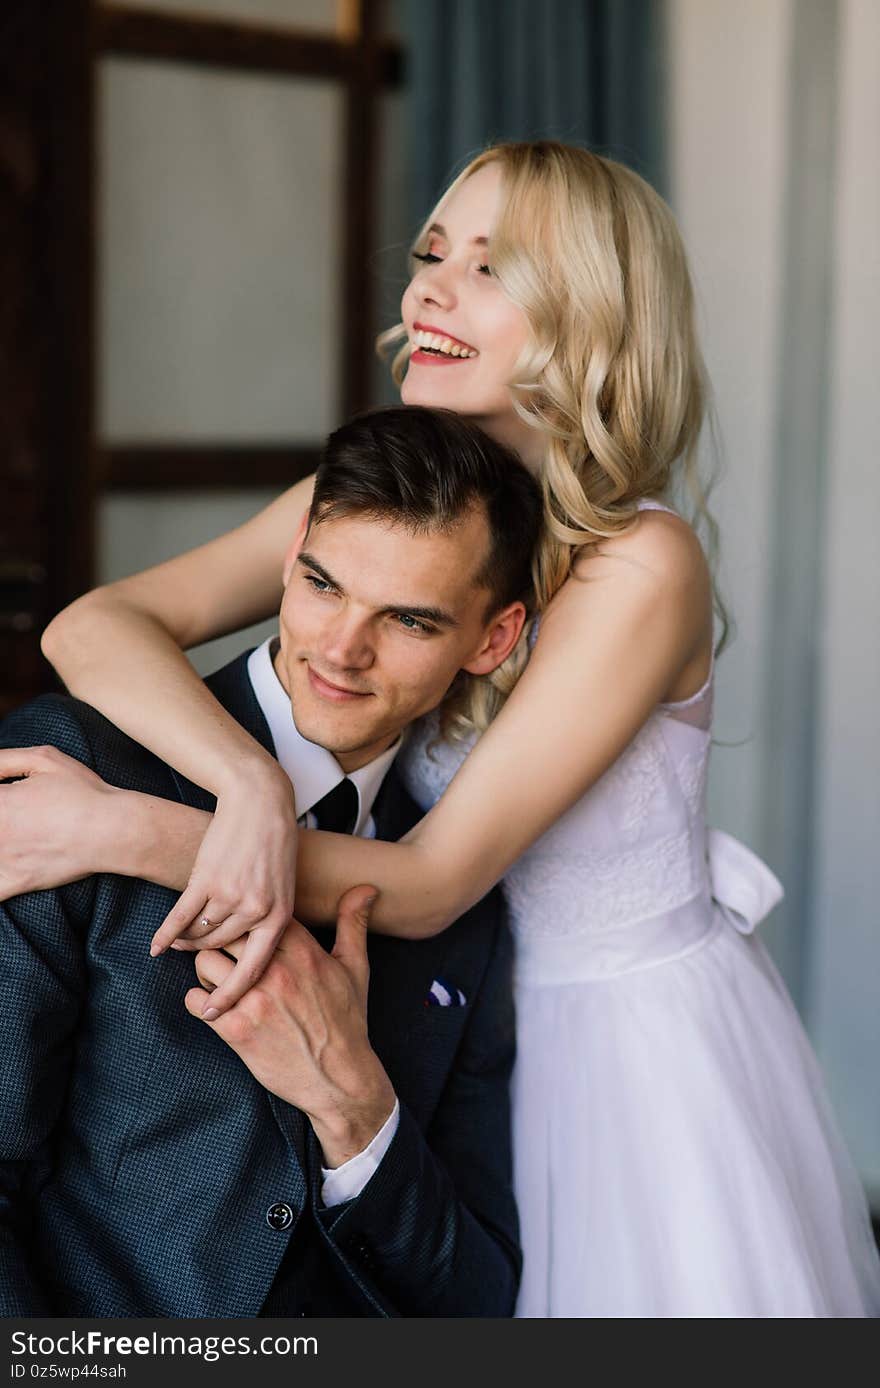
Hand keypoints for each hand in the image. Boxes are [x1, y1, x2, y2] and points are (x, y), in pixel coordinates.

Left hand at [0, 745, 121, 897]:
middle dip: (1, 822)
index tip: (5, 802)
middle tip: (20, 823)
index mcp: (0, 802)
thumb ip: (3, 759)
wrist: (114, 831)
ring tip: (14, 837)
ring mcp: (4, 860)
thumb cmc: (83, 792)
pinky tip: (3, 868)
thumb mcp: (44, 759)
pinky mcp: (17, 882)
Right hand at [149, 762, 299, 1015]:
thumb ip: (268, 918)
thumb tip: (248, 951)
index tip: (215, 1014)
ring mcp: (229, 896)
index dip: (232, 995)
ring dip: (187, 942)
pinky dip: (166, 933)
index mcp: (279, 917)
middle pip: (220, 949)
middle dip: (205, 958)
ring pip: (200, 933)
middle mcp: (255, 911)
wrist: (260, 801)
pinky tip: (157, 947)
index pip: (253, 968)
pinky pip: (180, 917)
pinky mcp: (205, 880)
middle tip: (195, 966)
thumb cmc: (274, 844)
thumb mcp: (284, 885)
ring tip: (180, 946)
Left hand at [185, 885, 394, 1166]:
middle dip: (220, 941)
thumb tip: (366, 888)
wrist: (338, 1078)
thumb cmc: (347, 1020)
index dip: (247, 919)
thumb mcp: (355, 968)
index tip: (246, 931)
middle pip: (225, 933)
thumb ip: (353, 923)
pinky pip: (195, 1001)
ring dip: (206, 971)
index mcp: (302, 951)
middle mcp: (276, 972)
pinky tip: (209, 1007)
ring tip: (216, 981)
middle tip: (224, 956)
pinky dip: (196, 1001)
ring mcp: (254, 1001)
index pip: (257, 915)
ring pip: (205, 962)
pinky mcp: (237, 1031)